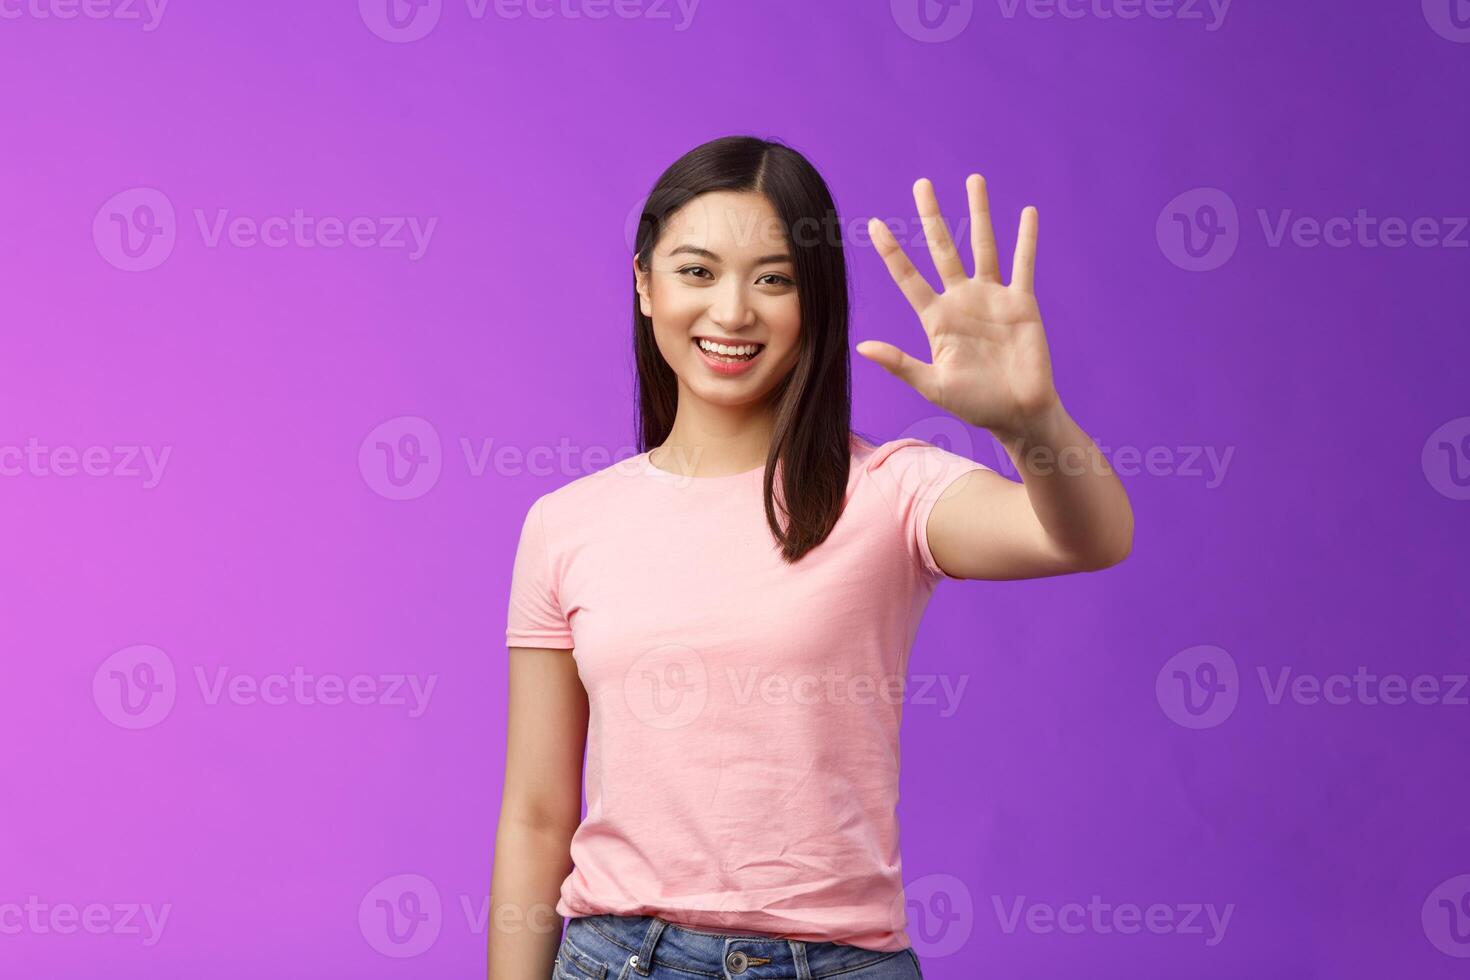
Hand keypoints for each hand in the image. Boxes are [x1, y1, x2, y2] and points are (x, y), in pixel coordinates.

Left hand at [858, 175, 1060, 442]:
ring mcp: (992, 298)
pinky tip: (1027, 213)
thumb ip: (900, 363)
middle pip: (944, 248)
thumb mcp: (932, 385)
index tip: (874, 225)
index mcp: (937, 318)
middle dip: (933, 216)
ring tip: (974, 179)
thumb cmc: (975, 405)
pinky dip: (1026, 240)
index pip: (908, 277)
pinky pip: (1023, 265)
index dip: (892, 252)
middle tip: (922, 184)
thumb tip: (862, 346)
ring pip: (983, 245)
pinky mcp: (1021, 303)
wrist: (1018, 414)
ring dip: (979, 213)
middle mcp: (962, 301)